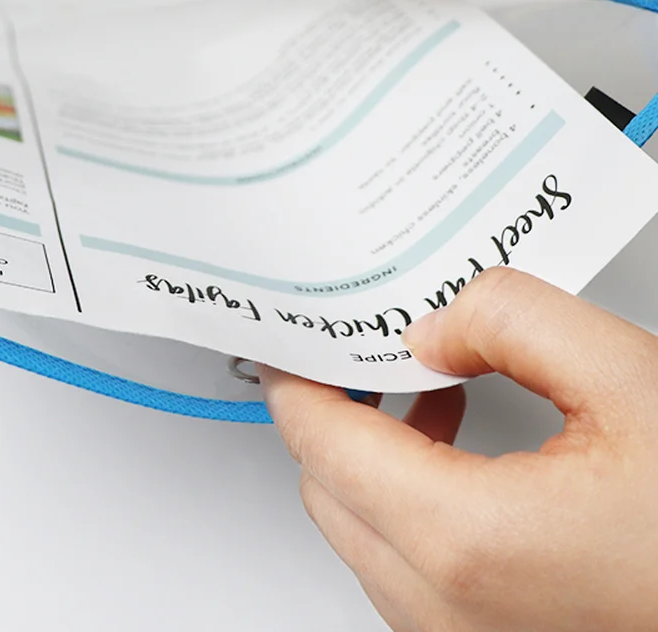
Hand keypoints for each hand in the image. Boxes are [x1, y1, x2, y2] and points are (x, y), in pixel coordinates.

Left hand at [259, 267, 657, 631]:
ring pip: (365, 536)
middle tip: (361, 352)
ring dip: (371, 459)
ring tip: (423, 393)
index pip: (320, 443)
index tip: (296, 337)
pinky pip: (412, 573)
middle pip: (328, 492)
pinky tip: (459, 455)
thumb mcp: (629, 378)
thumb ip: (511, 319)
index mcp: (468, 541)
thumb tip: (433, 325)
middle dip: (331, 413)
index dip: (297, 376)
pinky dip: (409, 505)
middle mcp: (454, 614)